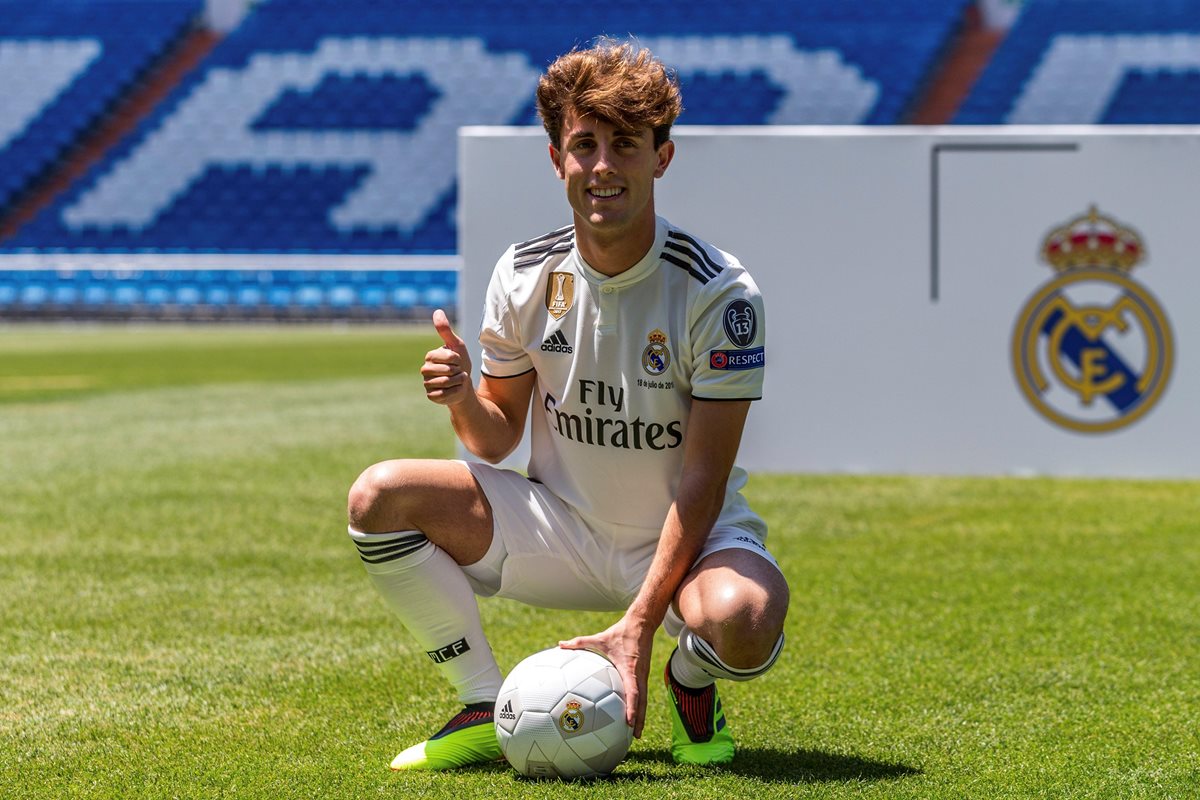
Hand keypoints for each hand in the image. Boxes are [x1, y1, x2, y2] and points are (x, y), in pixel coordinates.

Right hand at [421, 309, 472, 404]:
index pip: (448, 357)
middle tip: (457, 372)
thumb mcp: (456, 345)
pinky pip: (444, 394)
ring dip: (458, 382)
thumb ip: (445, 330)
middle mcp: (425, 370)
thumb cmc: (460, 364)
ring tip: (457, 380)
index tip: (458, 360)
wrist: (463, 385)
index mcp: (430, 356)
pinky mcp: (431, 396)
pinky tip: (454, 390)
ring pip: (446, 383)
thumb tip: (437, 311)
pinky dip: (455, 392)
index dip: (458, 360)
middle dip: (458, 372)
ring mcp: (427, 383)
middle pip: (446, 371)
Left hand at [559, 615, 654, 737]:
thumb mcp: (600, 638)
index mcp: (630, 669)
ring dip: (641, 716)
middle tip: (634, 737)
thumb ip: (580, 642)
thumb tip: (560, 644)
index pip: (633, 693)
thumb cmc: (620, 632)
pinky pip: (643, 694)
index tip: (628, 722)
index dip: (632, 708)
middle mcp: (639, 675)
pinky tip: (634, 716)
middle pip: (642, 702)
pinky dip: (640, 706)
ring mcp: (643, 676)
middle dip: (639, 720)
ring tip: (636, 733)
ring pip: (644, 700)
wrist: (642, 624)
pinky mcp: (644, 675)